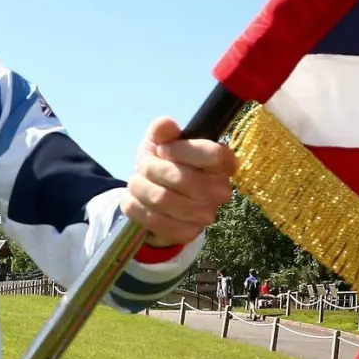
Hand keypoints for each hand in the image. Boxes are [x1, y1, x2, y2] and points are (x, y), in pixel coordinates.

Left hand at [124, 117, 236, 246]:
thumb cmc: (165, 164)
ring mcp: (205, 215)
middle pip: (182, 178)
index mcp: (223, 163)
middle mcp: (220, 191)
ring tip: (136, 182)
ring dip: (139, 187)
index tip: (163, 150)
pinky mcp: (187, 233)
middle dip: (152, 168)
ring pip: (162, 199)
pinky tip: (135, 199)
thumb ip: (163, 130)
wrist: (157, 199)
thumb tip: (165, 125)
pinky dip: (135, 207)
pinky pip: (153, 219)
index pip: (212, 155)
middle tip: (144, 166)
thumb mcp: (162, 141)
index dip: (182, 151)